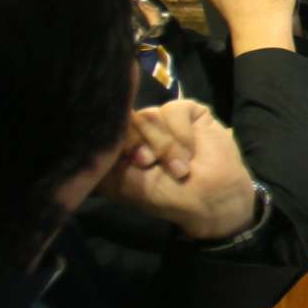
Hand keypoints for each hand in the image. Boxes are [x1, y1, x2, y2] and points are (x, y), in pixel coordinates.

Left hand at [100, 101, 260, 239]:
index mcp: (119, 146)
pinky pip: (174, 110)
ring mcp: (161, 119)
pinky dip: (182, 135)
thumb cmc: (167, 195)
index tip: (135, 163)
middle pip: (127, 119)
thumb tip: (94, 122)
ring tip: (178, 167)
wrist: (213, 197)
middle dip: (141, 144)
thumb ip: (110, 153)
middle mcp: (137, 129)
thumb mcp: (126, 181)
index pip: (107, 128)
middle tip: (151, 164)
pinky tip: (190, 152)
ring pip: (150, 115)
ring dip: (165, 145)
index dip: (118, 142)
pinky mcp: (187, 111)